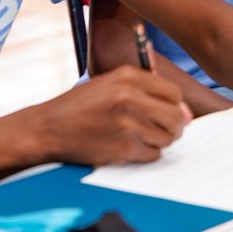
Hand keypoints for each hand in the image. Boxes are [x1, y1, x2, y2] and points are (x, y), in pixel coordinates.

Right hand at [30, 66, 190, 165]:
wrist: (48, 128)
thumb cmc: (79, 106)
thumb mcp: (108, 83)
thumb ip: (144, 90)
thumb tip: (185, 113)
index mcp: (127, 76)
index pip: (174, 93)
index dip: (175, 105)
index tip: (169, 112)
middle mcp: (129, 97)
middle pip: (176, 117)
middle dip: (174, 126)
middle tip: (163, 129)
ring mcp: (127, 124)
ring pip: (167, 138)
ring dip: (159, 140)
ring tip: (139, 136)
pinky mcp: (123, 148)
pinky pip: (153, 155)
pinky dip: (146, 153)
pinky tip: (128, 146)